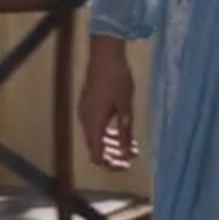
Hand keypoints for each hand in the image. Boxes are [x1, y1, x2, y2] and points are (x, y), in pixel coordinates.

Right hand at [80, 37, 139, 170]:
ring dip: (113, 145)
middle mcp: (86, 121)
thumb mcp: (126, 108)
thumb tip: (127, 155)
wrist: (105, 53)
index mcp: (93, 124)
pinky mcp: (88, 104)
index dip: (111, 165)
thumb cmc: (117, 79)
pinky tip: (123, 130)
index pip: (97, 156)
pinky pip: (96, 126)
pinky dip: (109, 133)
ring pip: (96, 137)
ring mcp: (85, 112)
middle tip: (131, 158)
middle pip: (96, 149)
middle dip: (114, 156)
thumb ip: (125, 133)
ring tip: (132, 146)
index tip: (127, 166)